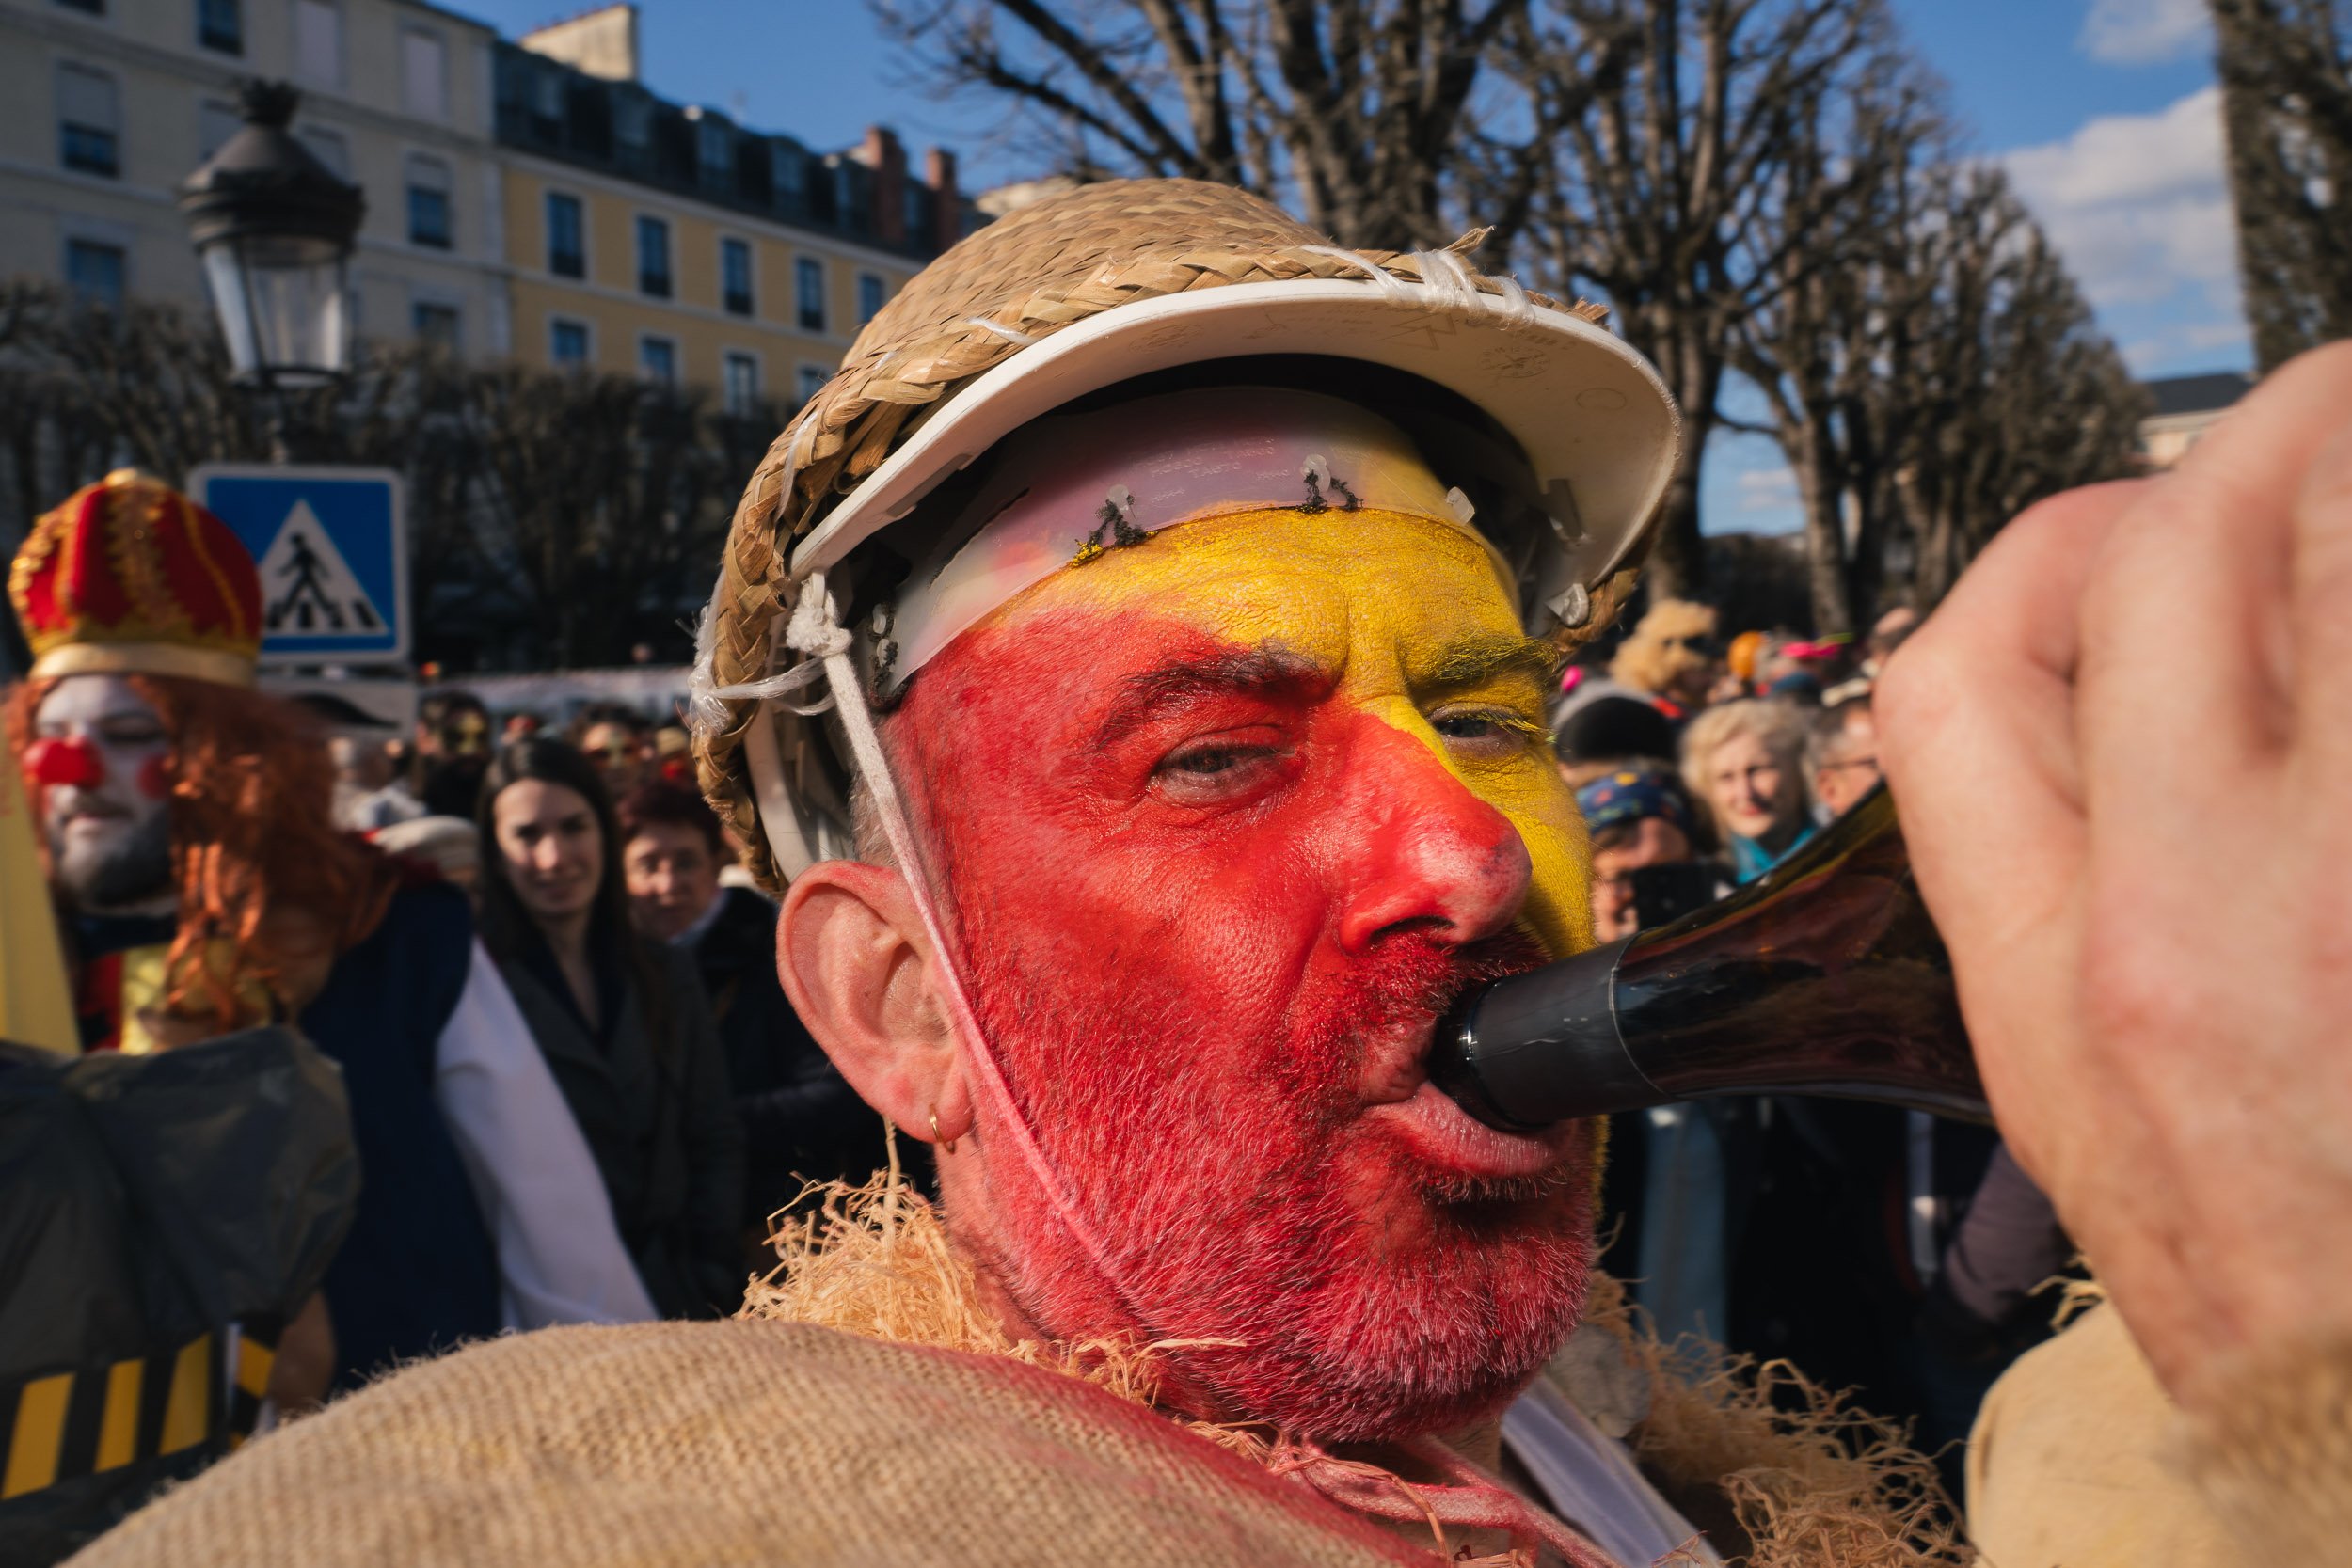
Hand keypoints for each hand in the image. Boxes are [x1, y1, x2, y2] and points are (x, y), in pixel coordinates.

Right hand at [1878, 343, 2351, 1407]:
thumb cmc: (2275, 1282)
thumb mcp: (2064, 1094)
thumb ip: (2043, 880)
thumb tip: (2083, 689)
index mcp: (2068, 975)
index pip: (1971, 669)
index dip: (2051, 561)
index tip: (2139, 540)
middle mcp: (2222, 910)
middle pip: (2176, 551)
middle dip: (2259, 451)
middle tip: (2321, 433)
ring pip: (2347, 548)